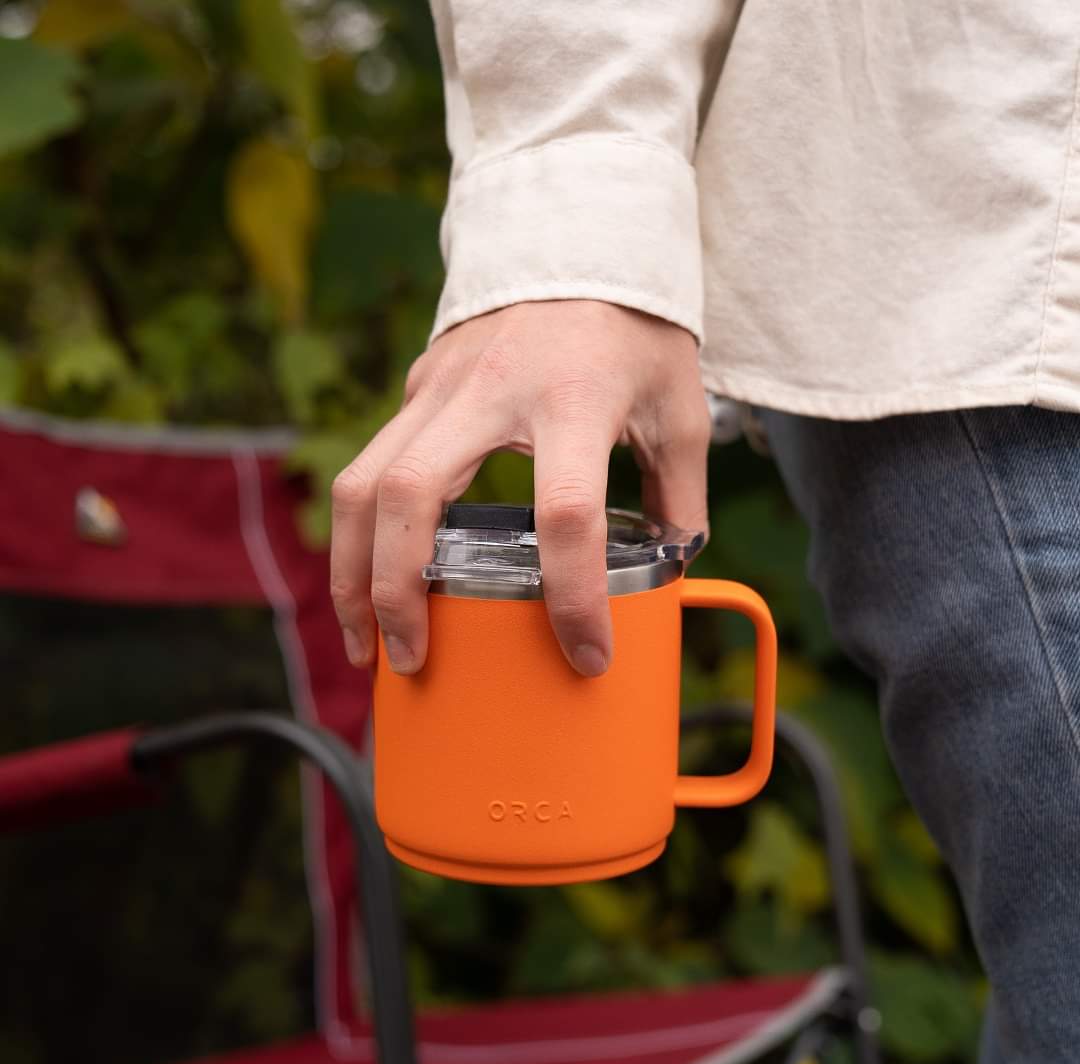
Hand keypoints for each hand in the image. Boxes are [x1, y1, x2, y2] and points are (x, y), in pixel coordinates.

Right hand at [330, 299, 709, 676]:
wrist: (579, 230)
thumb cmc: (636, 325)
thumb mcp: (678, 407)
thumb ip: (679, 493)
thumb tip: (671, 570)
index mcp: (575, 398)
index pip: (565, 513)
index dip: (574, 595)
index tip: (587, 655)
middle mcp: (490, 390)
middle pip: (411, 497)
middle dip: (398, 591)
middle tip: (411, 660)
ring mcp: (440, 386)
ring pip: (361, 482)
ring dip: (351, 572)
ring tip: (365, 643)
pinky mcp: (418, 388)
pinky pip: (368, 466)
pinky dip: (358, 536)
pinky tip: (371, 584)